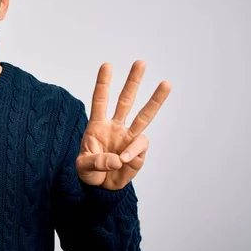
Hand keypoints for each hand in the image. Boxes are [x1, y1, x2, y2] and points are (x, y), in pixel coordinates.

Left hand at [76, 60, 170, 189]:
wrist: (101, 188)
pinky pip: (139, 147)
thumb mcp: (83, 167)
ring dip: (155, 99)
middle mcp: (115, 127)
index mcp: (97, 125)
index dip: (103, 83)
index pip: (100, 100)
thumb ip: (96, 161)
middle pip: (125, 100)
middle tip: (140, 62)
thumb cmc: (89, 172)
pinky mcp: (138, 152)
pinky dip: (133, 152)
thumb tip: (118, 158)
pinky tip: (124, 160)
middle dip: (133, 81)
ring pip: (144, 115)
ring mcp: (128, 138)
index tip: (107, 65)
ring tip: (167, 83)